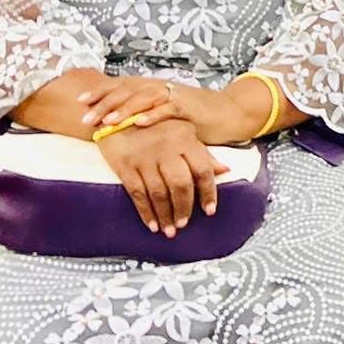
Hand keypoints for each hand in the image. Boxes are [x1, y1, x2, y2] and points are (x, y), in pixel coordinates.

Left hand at [79, 77, 263, 146]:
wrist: (229, 112)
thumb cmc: (194, 116)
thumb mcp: (165, 113)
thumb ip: (144, 113)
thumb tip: (117, 122)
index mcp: (152, 88)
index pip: (121, 86)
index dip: (100, 91)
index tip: (79, 101)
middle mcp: (161, 87)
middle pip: (128, 90)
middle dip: (104, 103)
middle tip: (85, 116)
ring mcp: (175, 96)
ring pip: (144, 98)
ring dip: (124, 110)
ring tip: (107, 121)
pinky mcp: (189, 107)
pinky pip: (169, 109)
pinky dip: (154, 115)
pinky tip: (140, 123)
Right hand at [97, 118, 219, 236]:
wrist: (117, 113)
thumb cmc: (156, 124)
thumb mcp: (183, 131)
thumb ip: (203, 152)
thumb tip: (225, 170)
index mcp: (185, 139)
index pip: (202, 170)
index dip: (208, 192)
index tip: (210, 210)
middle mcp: (166, 149)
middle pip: (180, 185)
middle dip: (184, 208)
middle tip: (184, 224)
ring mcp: (144, 158)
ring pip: (159, 193)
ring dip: (166, 215)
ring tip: (170, 230)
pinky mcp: (125, 166)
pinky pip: (137, 194)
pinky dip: (146, 212)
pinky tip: (152, 224)